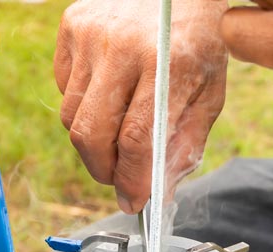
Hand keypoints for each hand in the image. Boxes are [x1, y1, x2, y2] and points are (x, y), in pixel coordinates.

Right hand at [55, 0, 227, 213]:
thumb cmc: (197, 41)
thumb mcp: (208, 93)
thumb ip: (184, 145)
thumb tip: (156, 194)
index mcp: (170, 64)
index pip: (137, 139)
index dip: (132, 179)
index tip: (132, 203)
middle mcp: (124, 47)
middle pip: (92, 134)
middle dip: (103, 170)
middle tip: (117, 178)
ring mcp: (91, 34)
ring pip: (72, 117)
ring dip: (92, 140)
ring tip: (115, 133)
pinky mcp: (71, 26)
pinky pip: (64, 88)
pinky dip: (82, 105)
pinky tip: (107, 91)